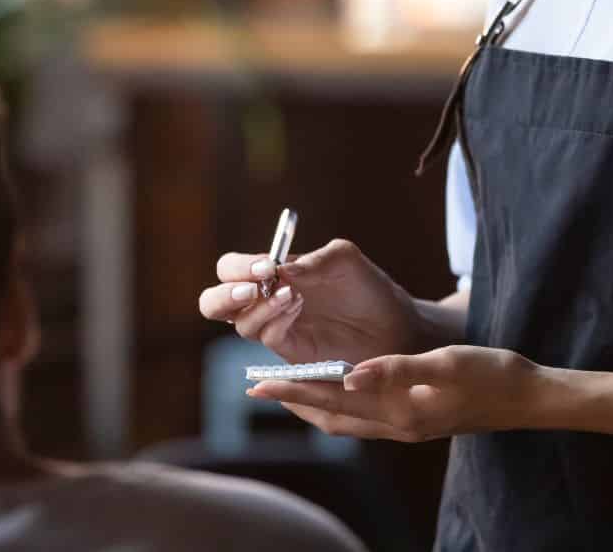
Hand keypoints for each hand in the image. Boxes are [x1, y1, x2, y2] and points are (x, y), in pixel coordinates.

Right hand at [196, 238, 423, 363]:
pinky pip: (268, 339)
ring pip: (239, 324)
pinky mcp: (292, 353)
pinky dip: (276, 322)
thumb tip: (279, 270)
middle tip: (252, 289)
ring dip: (259, 308)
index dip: (238, 267)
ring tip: (293, 296)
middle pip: (215, 303)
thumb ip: (314, 259)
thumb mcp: (346, 260)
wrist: (398, 327)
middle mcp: (267, 302)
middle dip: (224, 295)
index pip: (230, 268)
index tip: (266, 266)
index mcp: (272, 275)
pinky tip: (299, 308)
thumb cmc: (369, 289)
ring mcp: (277, 330)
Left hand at [246, 345, 543, 441]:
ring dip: (314, 403)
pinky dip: (340, 402)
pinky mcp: (416, 418)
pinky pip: (365, 415)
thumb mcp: (446, 364)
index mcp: (401, 412)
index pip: (334, 402)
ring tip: (286, 386)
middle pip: (332, 416)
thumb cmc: (492, 375)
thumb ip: (396, 370)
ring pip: (347, 419)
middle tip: (257, 386)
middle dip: (294, 400)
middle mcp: (398, 425)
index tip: (259, 383)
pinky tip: (336, 384)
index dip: (295, 391)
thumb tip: (348, 374)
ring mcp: (408, 425)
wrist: (529, 398)